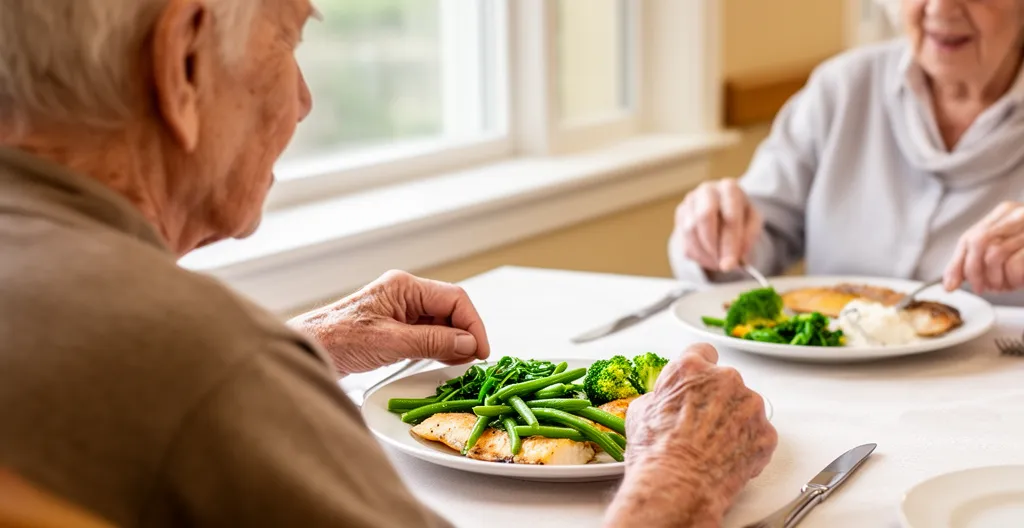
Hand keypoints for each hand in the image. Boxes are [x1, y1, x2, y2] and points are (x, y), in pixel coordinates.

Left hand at [288, 270, 489, 374]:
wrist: (306, 348)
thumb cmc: (336, 339)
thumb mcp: (389, 342)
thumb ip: (432, 341)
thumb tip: (469, 345)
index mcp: (404, 287)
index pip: (454, 298)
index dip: (473, 325)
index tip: (481, 352)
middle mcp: (405, 295)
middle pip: (451, 310)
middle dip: (465, 334)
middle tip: (472, 362)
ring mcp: (400, 311)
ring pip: (441, 323)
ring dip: (453, 343)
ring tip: (459, 365)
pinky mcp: (394, 328)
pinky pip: (427, 334)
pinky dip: (439, 348)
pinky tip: (442, 362)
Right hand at [604, 344, 776, 526]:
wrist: (676, 488)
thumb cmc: (655, 453)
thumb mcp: (638, 412)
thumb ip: (659, 397)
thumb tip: (663, 402)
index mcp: (691, 368)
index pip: (702, 352)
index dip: (698, 370)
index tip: (698, 382)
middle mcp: (725, 379)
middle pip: (725, 381)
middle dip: (716, 399)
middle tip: (700, 425)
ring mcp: (750, 406)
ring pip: (745, 407)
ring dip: (733, 421)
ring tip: (713, 447)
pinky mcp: (766, 434)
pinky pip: (758, 433)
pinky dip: (747, 444)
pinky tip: (727, 458)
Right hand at [675, 179, 762, 271]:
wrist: (723, 206)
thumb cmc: (740, 213)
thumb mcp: (753, 222)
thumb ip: (748, 238)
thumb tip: (737, 259)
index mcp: (730, 188)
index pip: (730, 217)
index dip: (730, 243)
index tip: (730, 264)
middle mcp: (707, 190)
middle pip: (704, 217)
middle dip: (712, 246)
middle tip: (720, 265)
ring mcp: (690, 201)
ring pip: (690, 230)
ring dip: (703, 253)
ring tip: (717, 263)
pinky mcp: (680, 213)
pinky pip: (683, 239)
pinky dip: (696, 254)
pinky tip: (708, 258)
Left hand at [944, 201, 1023, 294]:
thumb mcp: (1007, 252)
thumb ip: (978, 261)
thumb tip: (949, 284)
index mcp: (1006, 213)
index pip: (969, 237)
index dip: (957, 263)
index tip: (951, 285)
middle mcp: (1019, 214)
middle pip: (978, 242)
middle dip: (974, 271)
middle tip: (983, 288)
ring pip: (995, 255)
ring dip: (996, 279)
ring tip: (1005, 286)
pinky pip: (1015, 265)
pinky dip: (1013, 280)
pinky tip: (1019, 282)